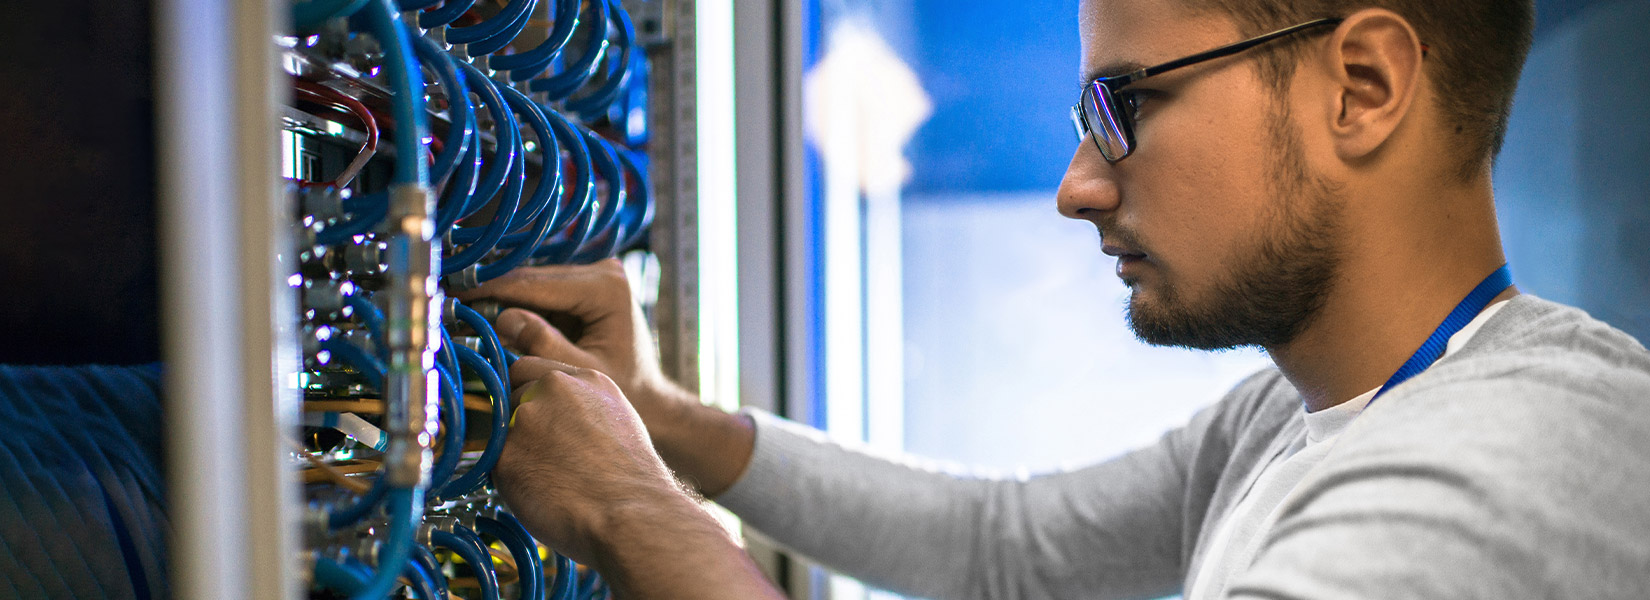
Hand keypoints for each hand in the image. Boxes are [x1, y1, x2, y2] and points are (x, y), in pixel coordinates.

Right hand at [459, 259, 692, 432]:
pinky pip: (542, 292)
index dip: (493, 290)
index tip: (458, 296)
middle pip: (534, 278)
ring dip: (502, 296)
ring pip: (534, 282)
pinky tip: (487, 314)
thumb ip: (543, 344)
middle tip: (450, 302)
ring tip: (462, 309)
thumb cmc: (626, 389)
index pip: (538, 284)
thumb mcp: (580, 370)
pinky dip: (518, 304)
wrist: (651, 397)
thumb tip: (502, 318)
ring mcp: (596, 276)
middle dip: (493, 292)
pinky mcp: (586, 286)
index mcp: (608, 287)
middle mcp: (604, 271)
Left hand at [492, 356, 686, 563]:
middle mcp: (552, 388)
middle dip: (518, 421)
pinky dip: (509, 481)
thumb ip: (580, 406)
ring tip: (548, 477)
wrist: (631, 513)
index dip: (527, 394)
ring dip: (514, 450)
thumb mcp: (617, 420)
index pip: (529, 368)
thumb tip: (554, 417)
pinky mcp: (506, 454)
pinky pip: (494, 465)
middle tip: (544, 455)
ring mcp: (526, 418)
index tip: (535, 417)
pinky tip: (541, 493)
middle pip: (511, 396)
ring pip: (501, 431)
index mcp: (585, 377)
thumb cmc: (632, 479)